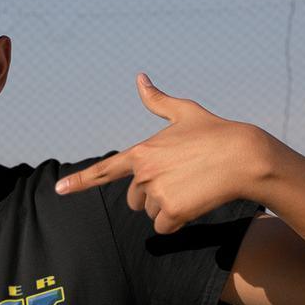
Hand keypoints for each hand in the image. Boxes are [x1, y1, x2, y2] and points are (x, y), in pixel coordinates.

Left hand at [54, 73, 275, 233]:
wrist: (245, 156)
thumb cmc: (216, 133)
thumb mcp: (185, 112)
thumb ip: (157, 101)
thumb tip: (140, 77)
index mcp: (142, 152)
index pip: (104, 170)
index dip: (80, 181)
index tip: (59, 189)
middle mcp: (144, 174)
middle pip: (134, 199)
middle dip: (152, 195)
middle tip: (181, 179)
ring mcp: (157, 194)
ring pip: (150, 214)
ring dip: (167, 208)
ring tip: (191, 187)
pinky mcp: (173, 212)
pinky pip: (164, 227)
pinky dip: (177, 221)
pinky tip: (195, 202)